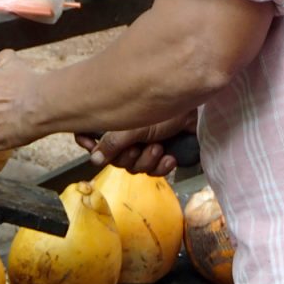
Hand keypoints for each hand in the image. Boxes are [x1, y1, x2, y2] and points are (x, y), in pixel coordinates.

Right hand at [74, 110, 196, 176]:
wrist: (196, 115)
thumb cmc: (165, 111)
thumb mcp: (134, 126)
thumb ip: (113, 143)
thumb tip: (94, 160)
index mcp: (116, 124)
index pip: (90, 136)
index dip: (87, 142)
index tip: (89, 144)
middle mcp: (127, 136)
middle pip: (115, 160)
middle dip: (129, 157)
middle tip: (141, 145)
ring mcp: (143, 146)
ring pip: (134, 168)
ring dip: (147, 161)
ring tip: (159, 147)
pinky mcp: (160, 155)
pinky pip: (153, 172)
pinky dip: (161, 167)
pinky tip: (170, 157)